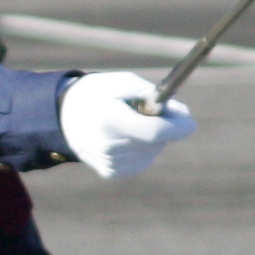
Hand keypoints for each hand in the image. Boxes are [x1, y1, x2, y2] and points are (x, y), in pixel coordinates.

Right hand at [58, 70, 195, 178]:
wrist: (63, 117)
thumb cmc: (98, 94)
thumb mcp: (124, 82)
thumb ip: (155, 96)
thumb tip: (184, 116)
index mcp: (108, 119)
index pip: (153, 131)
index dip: (177, 128)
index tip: (191, 123)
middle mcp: (107, 145)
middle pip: (155, 142)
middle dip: (165, 127)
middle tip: (157, 111)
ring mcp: (108, 162)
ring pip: (152, 152)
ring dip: (152, 137)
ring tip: (131, 122)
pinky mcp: (110, 172)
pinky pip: (142, 160)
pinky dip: (142, 148)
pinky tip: (126, 136)